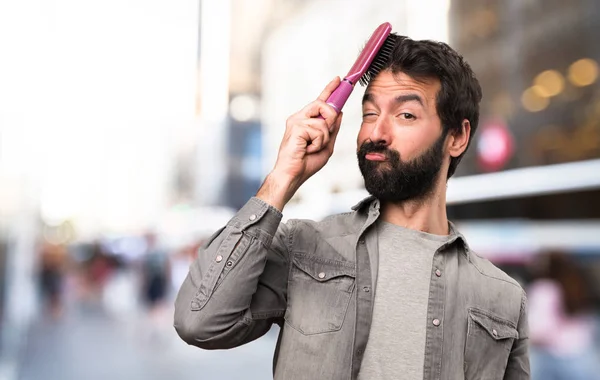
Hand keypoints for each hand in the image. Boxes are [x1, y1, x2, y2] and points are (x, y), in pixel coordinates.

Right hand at [257, 77, 343, 209]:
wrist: (293, 175)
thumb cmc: (306, 163)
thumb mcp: (326, 145)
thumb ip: (332, 130)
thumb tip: (340, 113)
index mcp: (306, 121)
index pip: (319, 102)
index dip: (329, 90)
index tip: (338, 79)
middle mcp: (299, 118)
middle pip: (322, 104)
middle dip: (331, 117)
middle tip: (327, 131)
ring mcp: (296, 121)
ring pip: (323, 121)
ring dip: (323, 139)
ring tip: (312, 148)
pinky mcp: (296, 127)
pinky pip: (318, 130)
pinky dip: (318, 143)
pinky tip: (307, 150)